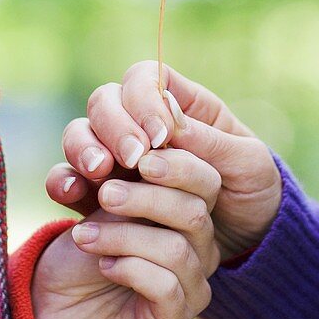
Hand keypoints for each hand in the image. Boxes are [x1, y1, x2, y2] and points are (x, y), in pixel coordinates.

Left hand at [34, 146, 220, 318]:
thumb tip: (135, 150)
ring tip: (84, 235)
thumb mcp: (95, 198)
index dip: (175, 163)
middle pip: (195, 211)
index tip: (131, 156)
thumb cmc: (81, 244)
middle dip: (145, 197)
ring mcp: (191, 284)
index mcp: (186, 206)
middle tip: (104, 194)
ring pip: (176, 248)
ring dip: (124, 235)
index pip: (204, 179)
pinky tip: (104, 265)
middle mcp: (198, 245)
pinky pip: (165, 286)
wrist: (53, 303)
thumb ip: (118, 174)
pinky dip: (130, 269)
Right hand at [48, 61, 281, 260]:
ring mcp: (118, 158)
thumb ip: (211, 142)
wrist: (247, 240)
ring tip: (101, 172)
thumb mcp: (248, 163)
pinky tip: (72, 195)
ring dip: (84, 148)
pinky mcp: (100, 196)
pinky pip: (69, 179)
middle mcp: (141, 125)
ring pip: (82, 133)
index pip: (145, 78)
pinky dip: (64, 182)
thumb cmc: (253, 189)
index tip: (161, 135)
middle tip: (132, 158)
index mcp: (180, 104)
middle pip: (106, 101)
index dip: (144, 98)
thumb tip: (172, 124)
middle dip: (113, 125)